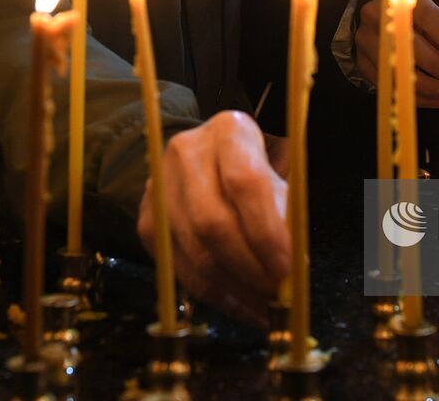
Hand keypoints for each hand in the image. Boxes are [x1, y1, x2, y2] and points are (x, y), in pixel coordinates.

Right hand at [138, 110, 288, 326]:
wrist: (216, 159)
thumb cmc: (258, 170)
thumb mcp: (280, 178)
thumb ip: (286, 218)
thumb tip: (290, 274)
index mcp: (228, 131)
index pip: (244, 182)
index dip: (265, 231)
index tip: (287, 268)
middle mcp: (186, 152)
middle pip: (211, 221)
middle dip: (248, 266)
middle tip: (276, 293)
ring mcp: (160, 186)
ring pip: (194, 250)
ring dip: (233, 288)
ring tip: (264, 306)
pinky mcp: (147, 220)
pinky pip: (178, 269)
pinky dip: (214, 295)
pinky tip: (241, 306)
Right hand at [355, 0, 438, 106]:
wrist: (371, 15)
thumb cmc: (410, 16)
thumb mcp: (428, 13)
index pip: (428, 17)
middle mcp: (377, 15)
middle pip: (411, 46)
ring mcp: (364, 38)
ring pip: (399, 69)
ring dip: (427, 86)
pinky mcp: (360, 60)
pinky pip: (389, 85)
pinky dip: (413, 96)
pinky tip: (432, 99)